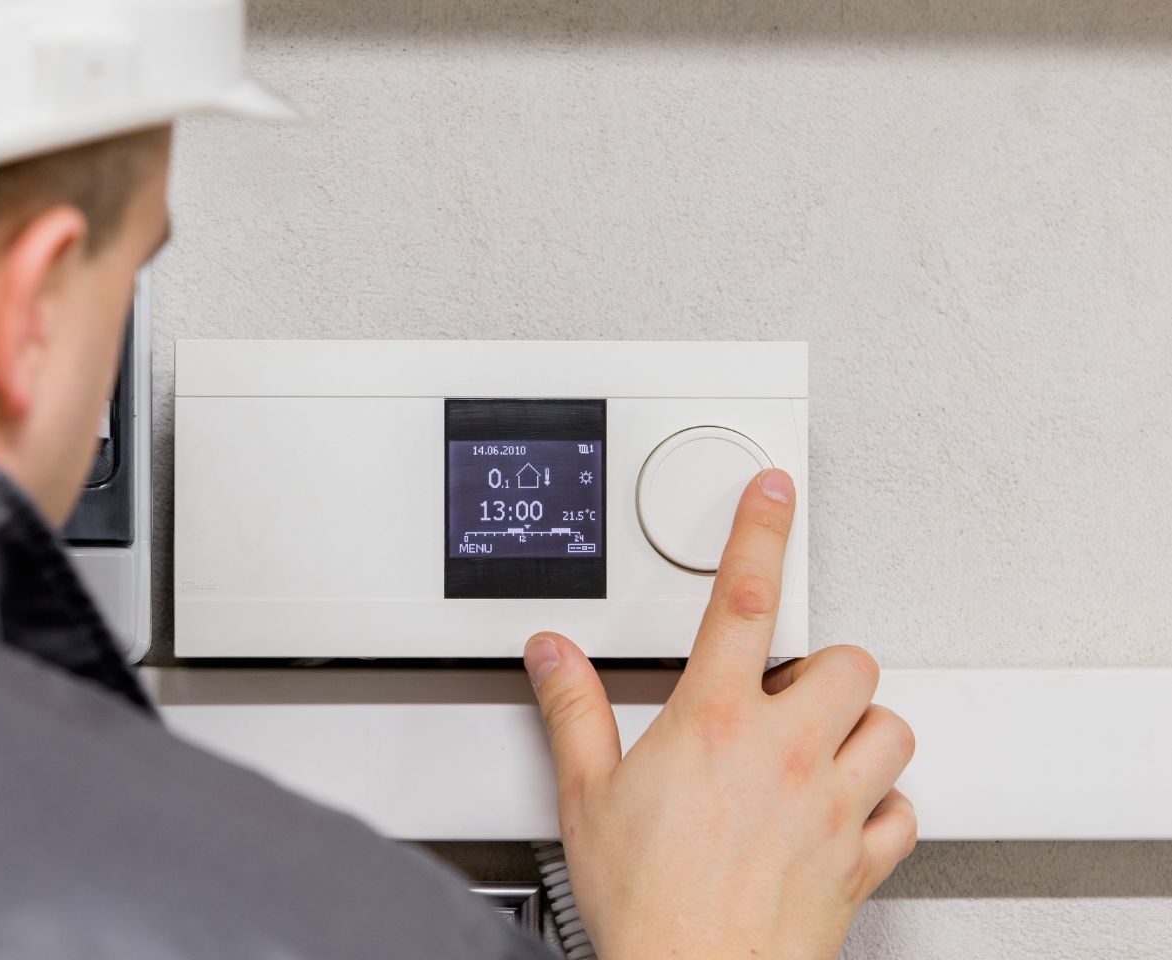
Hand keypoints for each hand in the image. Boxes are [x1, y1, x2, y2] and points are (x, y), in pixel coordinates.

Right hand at [524, 469, 915, 959]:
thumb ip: (572, 709)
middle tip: (785, 691)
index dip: (760, 532)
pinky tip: (847, 810)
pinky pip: (905, 811)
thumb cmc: (646, 902)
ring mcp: (832, 805)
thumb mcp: (585, 795)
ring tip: (818, 744)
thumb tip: (553, 653)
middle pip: (848, 661)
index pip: (743, 599)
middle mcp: (785, 752)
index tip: (773, 493)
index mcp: (715, 721)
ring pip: (893, 726)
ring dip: (861, 727)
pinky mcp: (861, 860)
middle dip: (822, 666)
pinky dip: (885, 805)